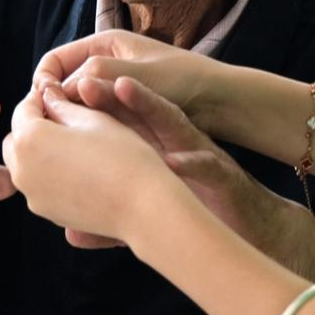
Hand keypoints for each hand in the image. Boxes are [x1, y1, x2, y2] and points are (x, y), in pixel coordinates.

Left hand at [4, 86, 183, 243]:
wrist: (143, 206)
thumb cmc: (124, 157)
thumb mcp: (94, 119)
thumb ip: (63, 105)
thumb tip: (49, 97)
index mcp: (30, 139)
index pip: (24, 109)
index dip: (42, 98)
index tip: (59, 96)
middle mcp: (22, 170)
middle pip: (16, 139)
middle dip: (34, 127)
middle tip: (65, 121)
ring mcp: (33, 195)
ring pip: (24, 165)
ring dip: (39, 152)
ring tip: (73, 146)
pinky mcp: (47, 213)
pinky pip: (38, 186)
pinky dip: (48, 175)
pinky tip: (80, 171)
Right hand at [33, 30, 224, 130]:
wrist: (221, 102)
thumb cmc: (185, 81)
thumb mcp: (139, 76)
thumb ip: (99, 77)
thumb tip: (61, 88)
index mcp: (104, 45)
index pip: (54, 60)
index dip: (43, 83)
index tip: (43, 108)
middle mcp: (105, 64)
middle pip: (62, 85)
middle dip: (54, 105)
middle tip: (53, 132)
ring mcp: (112, 89)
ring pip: (77, 106)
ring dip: (71, 121)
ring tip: (72, 142)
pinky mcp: (121, 111)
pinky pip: (94, 120)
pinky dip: (88, 130)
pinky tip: (91, 147)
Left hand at [76, 77, 314, 280]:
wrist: (255, 231)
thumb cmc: (202, 217)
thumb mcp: (154, 216)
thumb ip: (113, 221)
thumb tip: (69, 235)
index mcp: (159, 153)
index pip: (123, 127)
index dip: (93, 114)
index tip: (58, 101)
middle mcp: (180, 147)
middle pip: (144, 115)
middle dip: (114, 96)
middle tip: (84, 79)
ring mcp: (204, 157)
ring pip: (176, 125)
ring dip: (151, 107)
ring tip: (124, 88)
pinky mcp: (225, 178)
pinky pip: (209, 166)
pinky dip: (193, 163)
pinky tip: (174, 161)